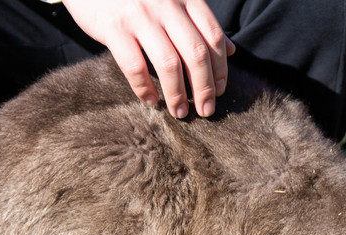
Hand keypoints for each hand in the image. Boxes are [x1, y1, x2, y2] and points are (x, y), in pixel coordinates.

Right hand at [63, 0, 235, 117]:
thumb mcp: (172, 0)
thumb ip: (200, 23)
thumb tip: (231, 50)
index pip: (213, 38)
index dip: (219, 69)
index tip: (218, 91)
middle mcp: (167, 4)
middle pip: (196, 54)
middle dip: (204, 88)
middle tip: (206, 111)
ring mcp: (140, 15)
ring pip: (169, 64)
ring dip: (177, 94)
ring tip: (180, 112)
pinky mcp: (114, 27)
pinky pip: (135, 67)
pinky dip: (145, 89)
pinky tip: (151, 100)